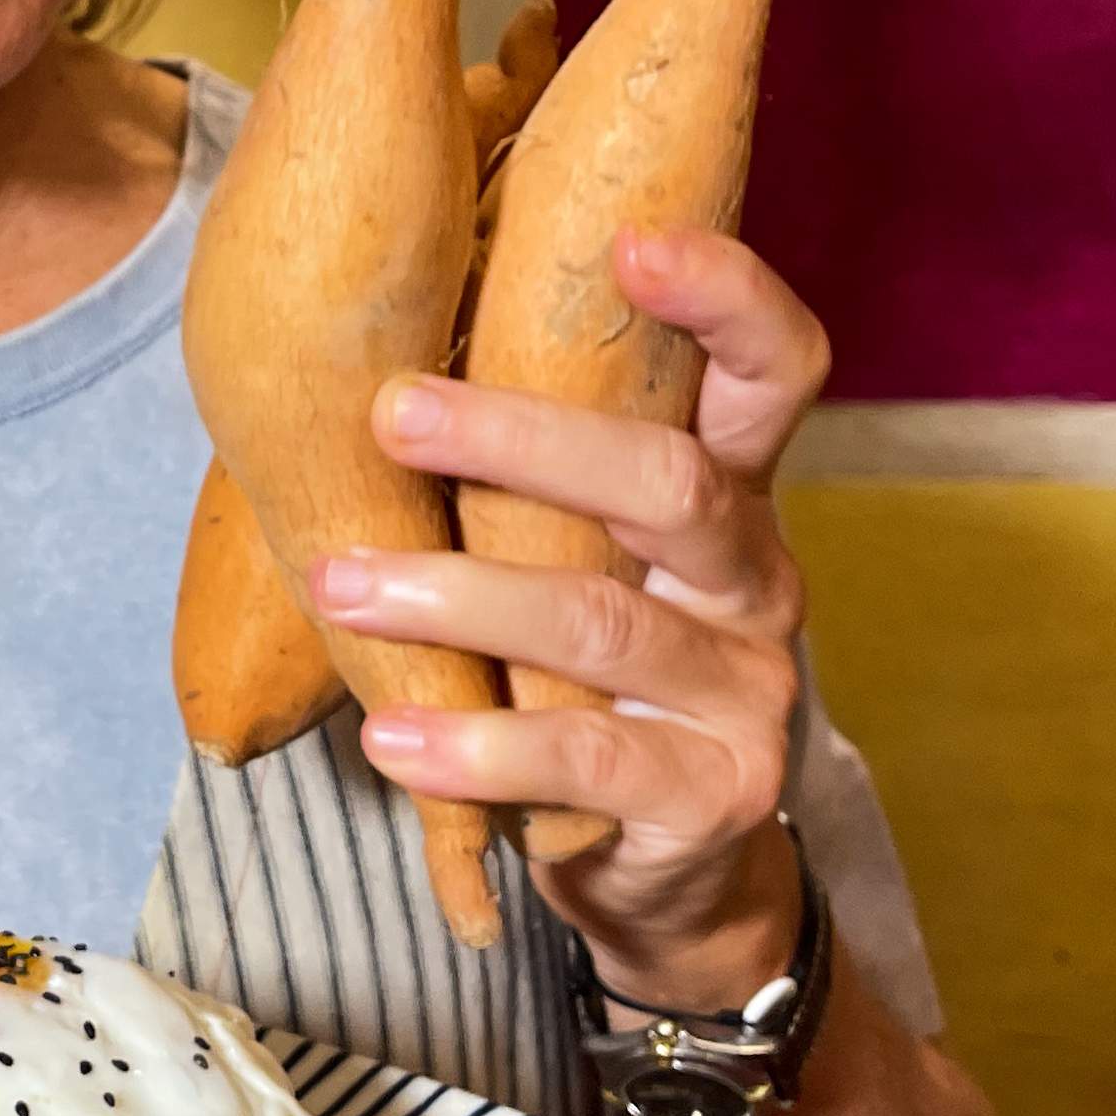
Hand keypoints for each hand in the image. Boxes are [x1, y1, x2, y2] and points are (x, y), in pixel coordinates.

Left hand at [308, 226, 827, 1005]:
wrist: (661, 874)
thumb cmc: (579, 676)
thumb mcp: (570, 559)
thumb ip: (516, 477)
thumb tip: (363, 350)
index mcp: (726, 491)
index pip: (771, 367)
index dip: (726, 294)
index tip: (631, 241)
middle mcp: (755, 576)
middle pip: (671, 478)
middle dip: (527, 437)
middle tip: (394, 412)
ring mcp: (746, 689)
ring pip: (607, 619)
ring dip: (460, 598)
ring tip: (344, 585)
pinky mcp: (714, 793)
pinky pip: (588, 755)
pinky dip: (480, 746)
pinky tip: (394, 737)